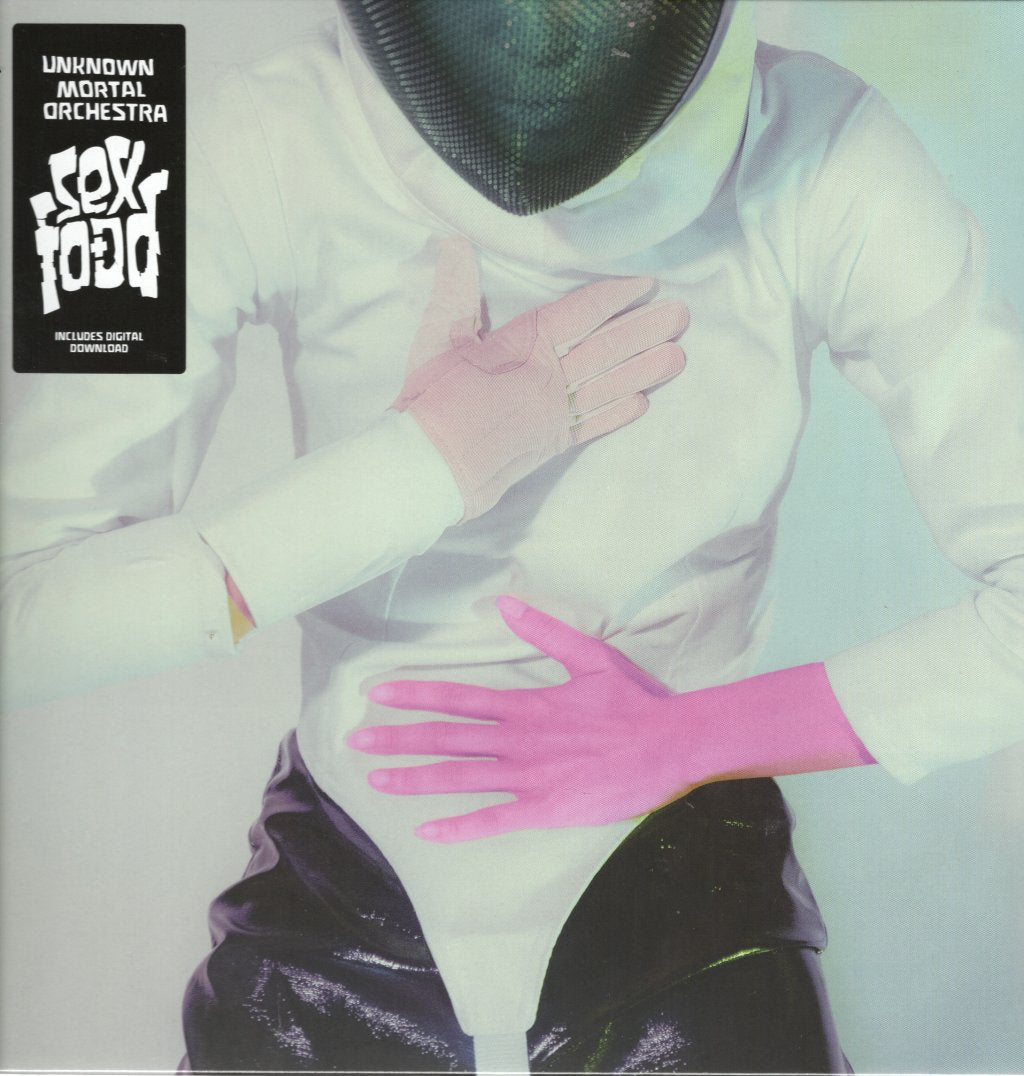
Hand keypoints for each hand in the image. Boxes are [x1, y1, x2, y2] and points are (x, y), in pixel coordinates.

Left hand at [349, 596, 691, 840]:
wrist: (670, 747)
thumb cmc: (634, 702)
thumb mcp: (591, 655)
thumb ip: (544, 632)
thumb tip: (504, 606)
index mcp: (526, 704)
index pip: (457, 697)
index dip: (414, 695)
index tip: (376, 694)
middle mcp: (517, 741)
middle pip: (445, 739)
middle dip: (397, 739)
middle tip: (356, 742)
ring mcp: (528, 778)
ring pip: (458, 779)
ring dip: (414, 780)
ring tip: (376, 782)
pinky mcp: (544, 810)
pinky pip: (492, 822)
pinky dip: (458, 828)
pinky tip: (426, 832)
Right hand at [395, 237, 687, 519]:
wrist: (430, 467)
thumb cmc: (431, 401)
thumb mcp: (437, 337)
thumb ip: (454, 290)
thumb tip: (452, 244)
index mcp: (524, 345)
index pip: (581, 312)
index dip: (616, 296)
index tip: (645, 285)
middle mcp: (549, 378)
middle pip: (608, 348)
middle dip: (646, 330)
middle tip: (681, 316)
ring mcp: (555, 414)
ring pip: (610, 385)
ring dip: (646, 370)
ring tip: (678, 356)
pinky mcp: (552, 445)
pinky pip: (595, 426)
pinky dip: (620, 414)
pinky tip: (643, 403)